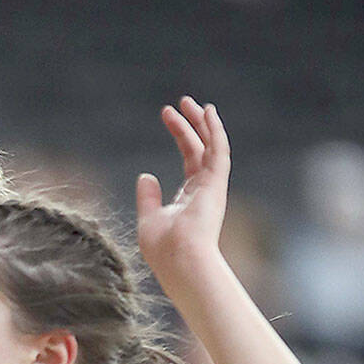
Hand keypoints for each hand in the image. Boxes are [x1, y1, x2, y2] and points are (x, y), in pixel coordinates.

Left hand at [136, 97, 230, 295]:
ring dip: (202, 122)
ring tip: (190, 102)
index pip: (189, 158)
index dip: (181, 135)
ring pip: (211, 146)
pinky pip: (218, 151)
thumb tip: (145, 175)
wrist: (179, 261)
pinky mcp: (215, 184)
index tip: (168, 115)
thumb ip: (148, 197)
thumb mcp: (149, 218)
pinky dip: (215, 131)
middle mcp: (204, 189)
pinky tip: (208, 112)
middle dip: (191, 124)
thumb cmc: (163, 249)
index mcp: (190, 196)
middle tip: (180, 102)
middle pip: (200, 148)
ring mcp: (212, 186)